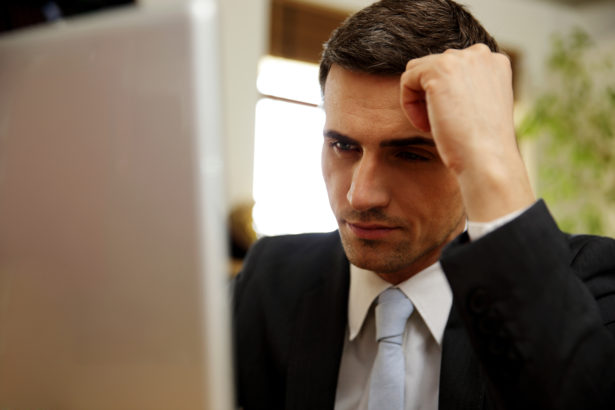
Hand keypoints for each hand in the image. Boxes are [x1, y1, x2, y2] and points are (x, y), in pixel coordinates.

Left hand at [400, 44, 534, 220]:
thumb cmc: (482, 144)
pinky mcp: (439, 69)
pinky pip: (407, 80)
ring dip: (418, 100)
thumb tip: (438, 86)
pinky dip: (408, 104)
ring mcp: (460, 58)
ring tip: (431, 125)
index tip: (452, 119)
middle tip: (439, 125)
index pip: (453, 67)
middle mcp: (480, 53)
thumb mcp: (479, 106)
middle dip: (429, 96)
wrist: (486, 158)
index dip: (444, 95)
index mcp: (495, 62)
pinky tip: (425, 125)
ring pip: (417, 71)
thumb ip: (465, 88)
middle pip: (434, 66)